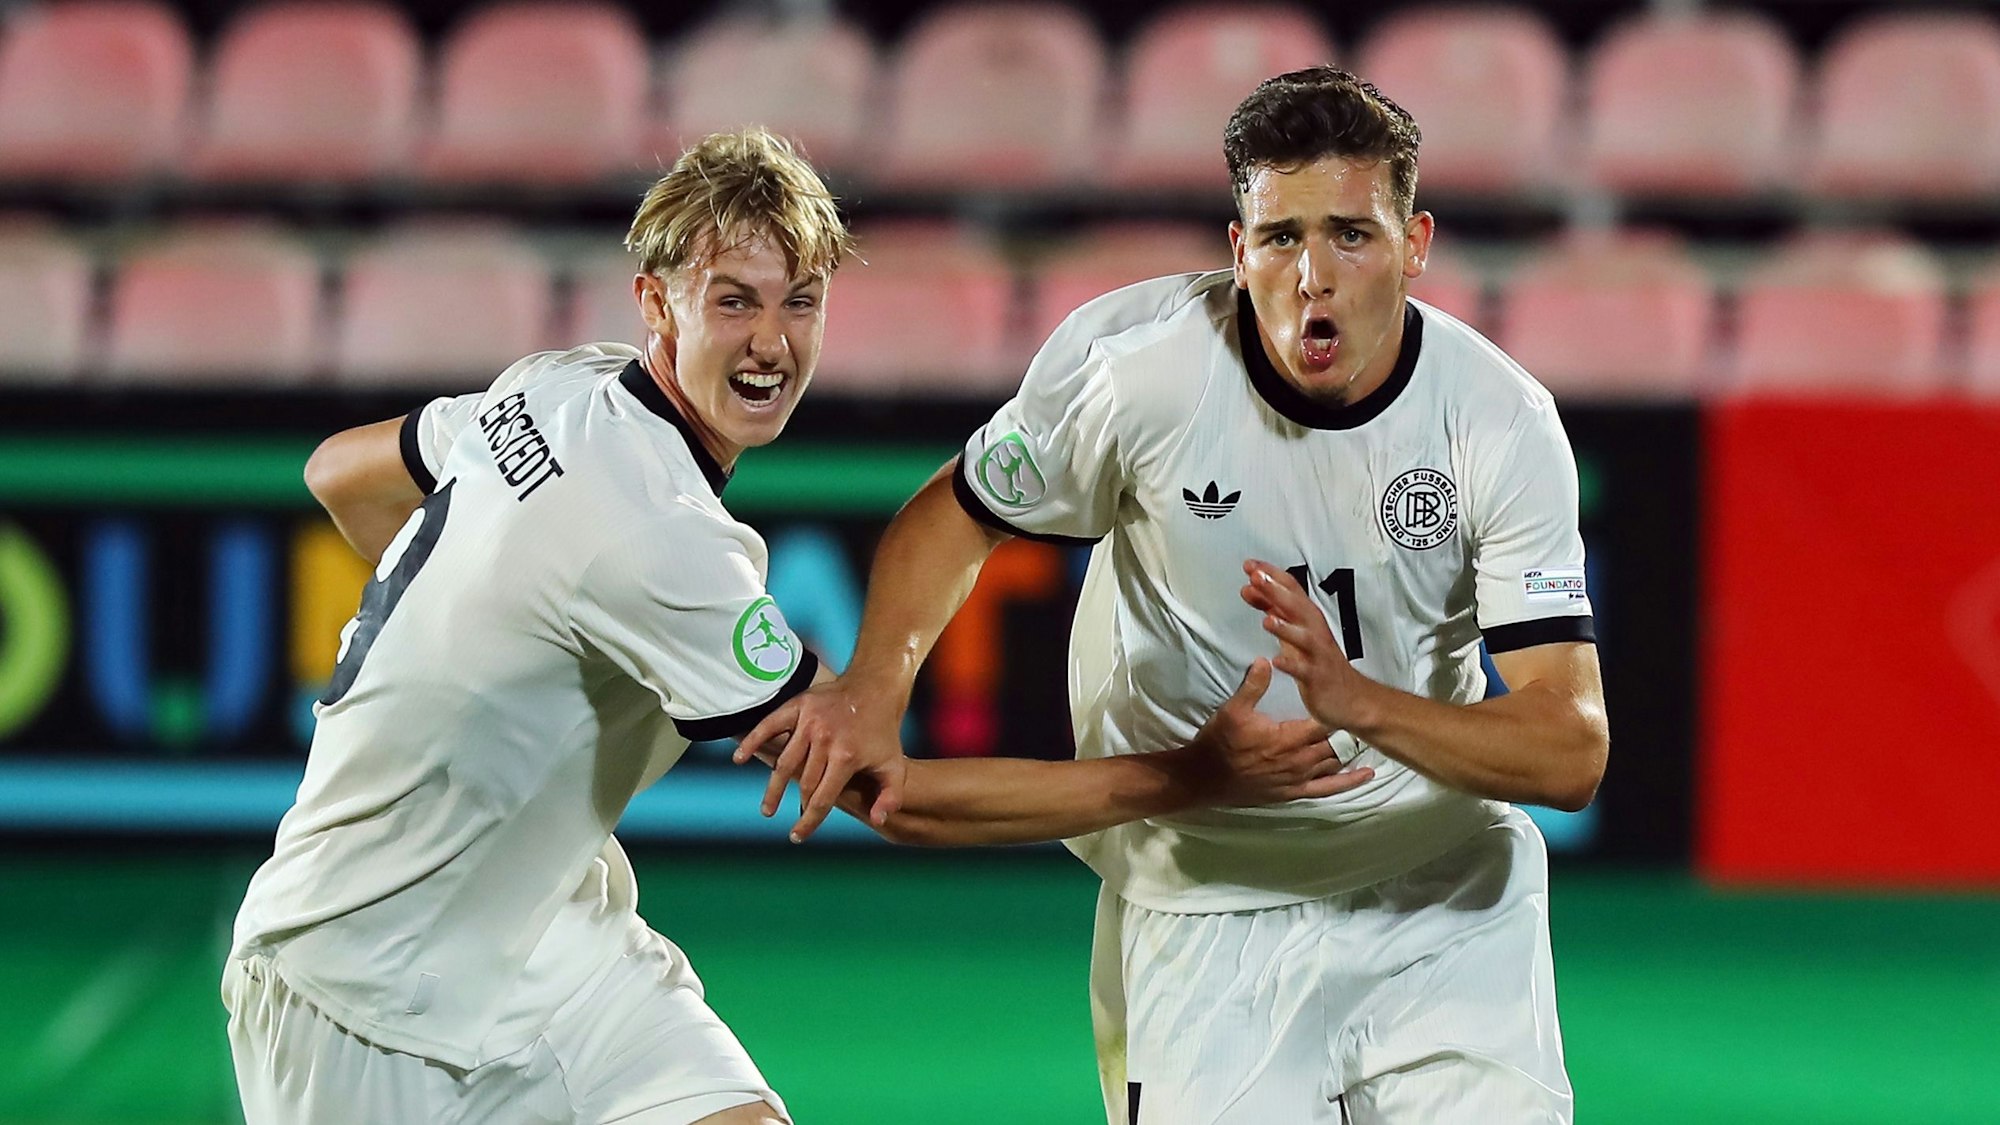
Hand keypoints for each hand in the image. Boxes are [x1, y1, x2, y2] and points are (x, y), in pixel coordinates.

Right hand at [735, 674, 907, 841]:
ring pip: (785, 762)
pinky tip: (739, 759)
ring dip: (773, 789)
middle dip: (797, 806)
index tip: (797, 837)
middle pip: (804, 783)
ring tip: (768, 809)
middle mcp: (825, 739)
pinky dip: (752, 742)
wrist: (875, 689)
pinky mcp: (798, 706)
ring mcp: (809, 721)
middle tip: (788, 821)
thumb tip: (877, 821)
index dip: (809, 821)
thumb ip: (890, 796)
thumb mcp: (895, 765)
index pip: (823, 798)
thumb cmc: (884, 732)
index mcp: (847, 756)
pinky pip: (770, 726)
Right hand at [1179, 659, 1372, 805]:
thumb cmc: (1220, 742)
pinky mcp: (1294, 792)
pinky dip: (1348, 781)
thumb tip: (1267, 659)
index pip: (1324, 722)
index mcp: (1288, 737)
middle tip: (1364, 717)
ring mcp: (1298, 779)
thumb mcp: (1233, 709)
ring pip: (1334, 764)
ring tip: (1368, 738)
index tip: (1350, 699)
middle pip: (1335, 744)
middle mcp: (1299, 760)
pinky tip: (1366, 775)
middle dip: (1349, 731)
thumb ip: (1254, 685)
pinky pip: (1327, 789)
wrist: (1205, 778)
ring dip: (1351, 752)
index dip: (1338, 711)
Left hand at [1240, 560, 1380, 731]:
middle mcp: (1315, 633)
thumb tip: (1252, 589)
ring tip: (1266, 619)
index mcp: (1308, 620)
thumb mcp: (1294, 633)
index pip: (1291, 590)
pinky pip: (1305, 671)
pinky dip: (1292, 665)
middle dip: (1277, 591)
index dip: (1272, 576)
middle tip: (1256, 577)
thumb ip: (1273, 610)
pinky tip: (1278, 661)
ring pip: (1304, 637)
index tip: (1250, 565)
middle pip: (1297, 607)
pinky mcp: (1319, 678)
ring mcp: (1318, 655)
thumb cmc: (1321, 663)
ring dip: (1286, 627)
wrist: (1353, 699)